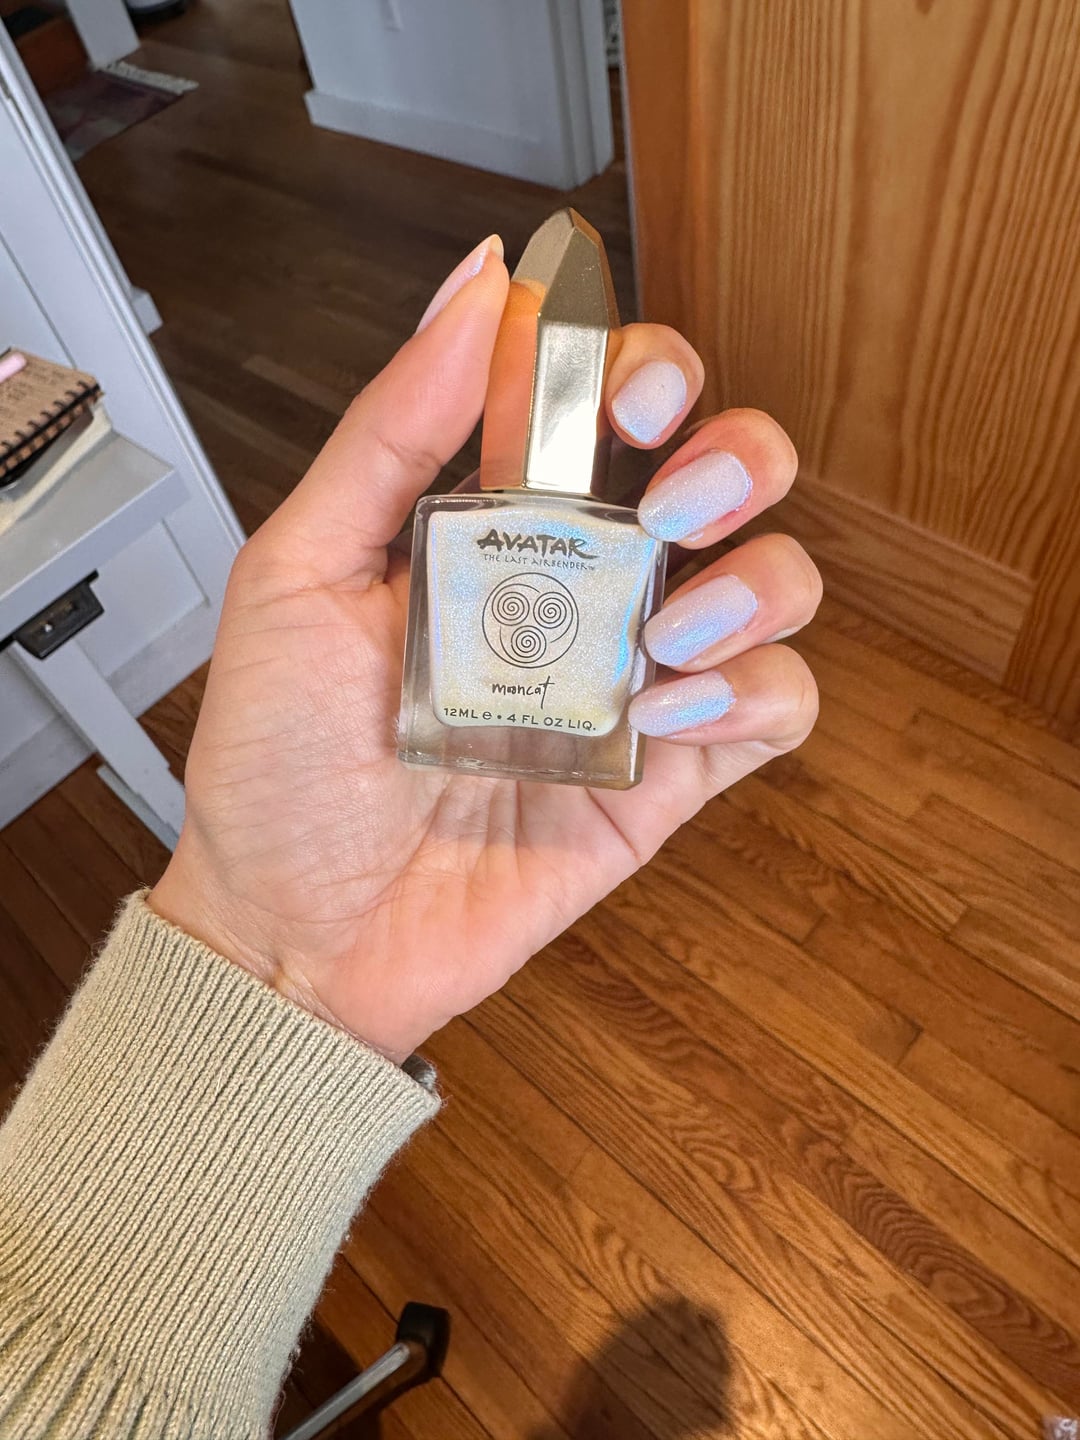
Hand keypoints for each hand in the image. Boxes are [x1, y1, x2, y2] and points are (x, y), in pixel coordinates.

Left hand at [150, 238, 819, 1062]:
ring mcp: (631, 680)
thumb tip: (474, 288)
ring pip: (776, 578)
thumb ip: (391, 432)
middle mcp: (580, 590)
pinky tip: (667, 712)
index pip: (605, 400)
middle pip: (722, 470)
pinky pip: (775, 707)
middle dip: (734, 451)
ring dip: (757, 578)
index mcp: (496, 525)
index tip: (618, 388)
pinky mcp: (667, 775)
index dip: (640, 364)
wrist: (297, 930)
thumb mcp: (299, 574)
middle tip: (671, 496)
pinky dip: (754, 691)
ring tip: (668, 630)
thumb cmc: (280, 762)